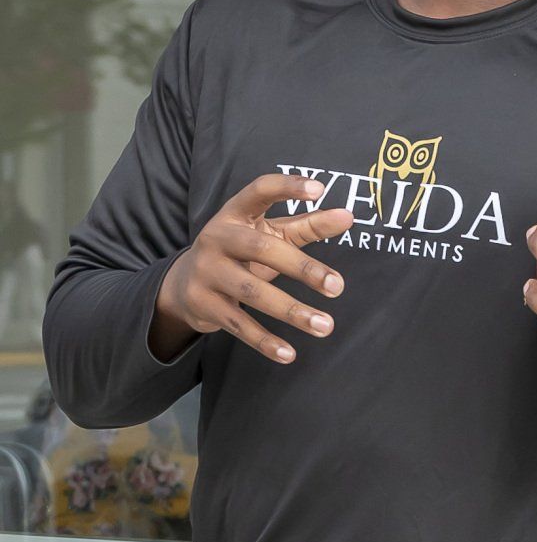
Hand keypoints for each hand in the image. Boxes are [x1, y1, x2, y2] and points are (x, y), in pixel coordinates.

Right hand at [153, 174, 349, 365]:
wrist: (183, 285)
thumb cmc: (240, 254)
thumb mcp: (269, 235)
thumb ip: (307, 226)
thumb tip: (348, 217)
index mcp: (234, 213)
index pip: (259, 190)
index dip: (286, 188)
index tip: (319, 189)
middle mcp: (216, 237)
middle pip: (261, 249)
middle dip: (302, 268)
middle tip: (337, 287)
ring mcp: (206, 271)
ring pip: (252, 292)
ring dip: (292, 311)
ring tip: (325, 326)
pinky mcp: (203, 304)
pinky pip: (238, 325)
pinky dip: (265, 341)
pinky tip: (289, 354)